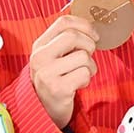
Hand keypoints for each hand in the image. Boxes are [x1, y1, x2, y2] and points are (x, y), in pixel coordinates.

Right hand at [30, 14, 98, 128]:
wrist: (44, 110)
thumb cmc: (54, 80)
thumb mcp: (53, 57)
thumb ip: (65, 40)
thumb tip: (90, 25)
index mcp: (39, 45)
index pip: (63, 22)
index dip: (84, 25)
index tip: (94, 35)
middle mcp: (40, 57)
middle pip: (74, 36)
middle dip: (89, 45)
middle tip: (88, 57)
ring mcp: (47, 73)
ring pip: (83, 57)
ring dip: (90, 66)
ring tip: (81, 74)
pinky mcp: (58, 89)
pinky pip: (85, 74)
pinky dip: (87, 80)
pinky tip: (78, 85)